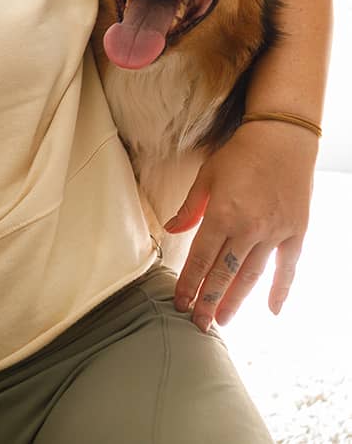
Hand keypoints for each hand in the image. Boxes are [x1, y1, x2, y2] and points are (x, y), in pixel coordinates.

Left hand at [164, 120, 316, 331]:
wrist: (283, 140)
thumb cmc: (240, 155)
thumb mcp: (207, 176)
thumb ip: (189, 208)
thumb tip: (169, 228)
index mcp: (223, 214)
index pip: (201, 258)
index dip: (190, 282)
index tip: (180, 302)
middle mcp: (249, 228)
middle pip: (225, 273)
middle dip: (209, 301)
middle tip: (198, 325)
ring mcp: (275, 233)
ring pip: (252, 276)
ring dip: (236, 300)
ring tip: (223, 321)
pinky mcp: (295, 233)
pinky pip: (287, 268)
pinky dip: (280, 290)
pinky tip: (272, 310)